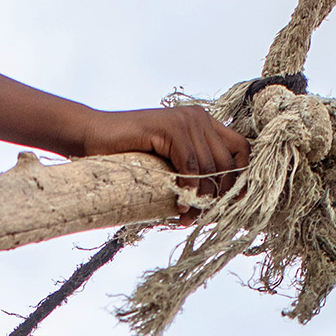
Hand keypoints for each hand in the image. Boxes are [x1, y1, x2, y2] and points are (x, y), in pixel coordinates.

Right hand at [82, 106, 250, 213]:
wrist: (92, 136)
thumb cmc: (127, 153)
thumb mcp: (167, 162)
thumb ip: (190, 169)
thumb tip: (215, 202)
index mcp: (203, 121)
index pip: (241, 148)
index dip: (243, 177)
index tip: (233, 204)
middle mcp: (199, 117)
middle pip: (228, 162)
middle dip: (220, 195)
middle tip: (203, 218)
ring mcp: (185, 120)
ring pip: (209, 167)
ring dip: (201, 199)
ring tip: (187, 217)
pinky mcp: (170, 128)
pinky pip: (190, 166)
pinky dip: (187, 190)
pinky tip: (178, 206)